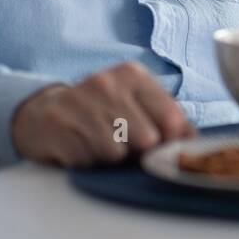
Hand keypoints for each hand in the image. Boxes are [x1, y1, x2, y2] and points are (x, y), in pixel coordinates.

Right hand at [11, 61, 195, 166]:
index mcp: (133, 75)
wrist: (42, 113)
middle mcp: (107, 83)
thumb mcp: (134, 103)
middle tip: (123, 146)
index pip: (172, 117)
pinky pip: (87, 161)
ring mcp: (79, 102)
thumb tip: (196, 143)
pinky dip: (86, 163)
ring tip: (98, 145)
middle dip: (138, 152)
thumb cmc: (100, 112)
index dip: (171, 142)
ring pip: (116, 153)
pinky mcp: (56, 126)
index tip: (161, 148)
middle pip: (147, 140)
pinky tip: (79, 148)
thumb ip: (168, 119)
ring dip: (110, 160)